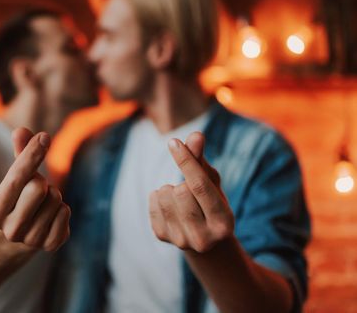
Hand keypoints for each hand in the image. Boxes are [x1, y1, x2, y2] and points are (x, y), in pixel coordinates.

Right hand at [0, 128, 70, 251]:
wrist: (16, 243)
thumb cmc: (16, 201)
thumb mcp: (13, 180)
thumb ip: (18, 155)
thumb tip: (21, 130)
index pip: (15, 178)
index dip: (31, 154)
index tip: (44, 136)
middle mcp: (11, 229)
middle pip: (39, 187)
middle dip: (41, 181)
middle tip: (35, 190)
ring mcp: (32, 240)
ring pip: (56, 199)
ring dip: (52, 195)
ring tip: (41, 205)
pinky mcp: (51, 245)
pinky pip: (66, 213)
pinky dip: (62, 210)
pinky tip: (50, 216)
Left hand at [149, 132, 233, 252]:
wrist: (204, 238)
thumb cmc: (210, 202)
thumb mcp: (211, 182)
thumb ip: (202, 159)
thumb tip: (196, 135)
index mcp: (223, 222)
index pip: (200, 186)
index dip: (186, 161)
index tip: (173, 142)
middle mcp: (204, 238)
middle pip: (179, 191)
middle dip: (181, 182)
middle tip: (189, 191)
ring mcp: (181, 241)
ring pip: (163, 195)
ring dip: (169, 189)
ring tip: (180, 199)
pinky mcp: (162, 237)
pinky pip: (152, 202)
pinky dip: (158, 196)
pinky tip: (170, 206)